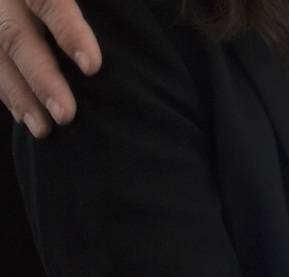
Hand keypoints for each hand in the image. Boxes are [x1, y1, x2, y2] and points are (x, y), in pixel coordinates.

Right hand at [0, 0, 99, 136]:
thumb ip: (108, 2)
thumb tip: (152, 2)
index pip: (49, 0)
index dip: (69, 31)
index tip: (93, 67)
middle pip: (17, 34)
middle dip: (42, 78)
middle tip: (67, 115)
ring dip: (20, 95)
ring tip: (45, 130)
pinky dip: (7, 93)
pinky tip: (27, 118)